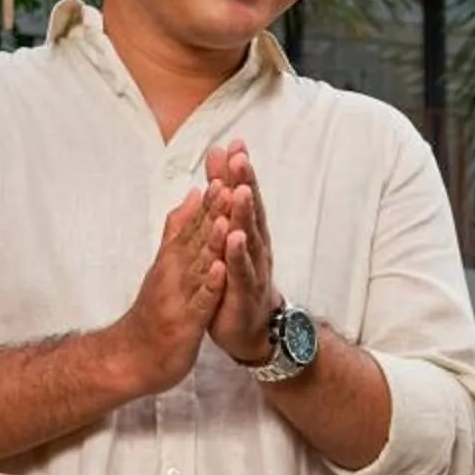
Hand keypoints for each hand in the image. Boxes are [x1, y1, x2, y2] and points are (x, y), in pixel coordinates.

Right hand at [108, 187, 224, 395]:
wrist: (130, 358)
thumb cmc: (153, 312)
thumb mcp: (165, 266)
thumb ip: (178, 231)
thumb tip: (192, 195)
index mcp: (173, 259)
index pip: (194, 222)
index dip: (210, 197)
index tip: (224, 169)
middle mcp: (174, 273)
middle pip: (195, 237)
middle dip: (213, 209)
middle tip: (227, 179)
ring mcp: (178, 297)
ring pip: (197, 266)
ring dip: (211, 241)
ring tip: (225, 216)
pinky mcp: (184, 323)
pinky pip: (199, 302)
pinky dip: (210, 284)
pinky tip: (221, 267)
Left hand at [202, 141, 281, 365]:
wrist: (251, 329)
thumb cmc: (238, 280)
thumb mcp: (228, 238)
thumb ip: (222, 201)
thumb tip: (219, 164)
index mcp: (248, 232)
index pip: (243, 196)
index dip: (239, 172)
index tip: (235, 145)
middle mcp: (255, 246)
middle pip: (251, 210)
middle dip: (246, 183)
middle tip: (241, 158)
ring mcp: (253, 269)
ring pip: (250, 238)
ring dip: (245, 215)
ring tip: (240, 192)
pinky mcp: (245, 293)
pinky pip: (242, 272)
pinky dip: (238, 256)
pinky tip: (234, 240)